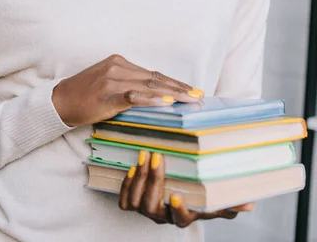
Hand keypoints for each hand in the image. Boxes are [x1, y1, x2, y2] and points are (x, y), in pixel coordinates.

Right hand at [52, 54, 202, 126]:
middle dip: (180, 88)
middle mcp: (119, 66)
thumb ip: (129, 86)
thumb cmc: (84, 96)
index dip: (175, 83)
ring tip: (190, 100)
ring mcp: (113, 79)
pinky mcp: (108, 93)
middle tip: (199, 96)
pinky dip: (152, 99)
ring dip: (173, 94)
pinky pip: (134, 96)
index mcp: (120, 62)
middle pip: (155, 78)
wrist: (59, 102)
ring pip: (149, 86)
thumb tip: (154, 97)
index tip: (193, 91)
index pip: (153, 74)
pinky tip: (167, 103)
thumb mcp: (108, 84)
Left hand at [119, 150, 254, 226]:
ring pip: (136, 202)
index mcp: (183, 216)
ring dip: (139, 178)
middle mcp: (162, 216)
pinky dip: (127, 183)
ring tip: (145, 155)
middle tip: (158, 157)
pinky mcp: (132, 203)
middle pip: (152, 206)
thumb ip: (229, 201)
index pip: (180, 220)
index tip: (177, 196)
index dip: (178, 210)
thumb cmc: (195, 194)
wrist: (171, 189)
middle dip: (154, 181)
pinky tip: (134, 166)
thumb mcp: (212, 198)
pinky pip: (125, 200)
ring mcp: (146, 210)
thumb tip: (250, 204)